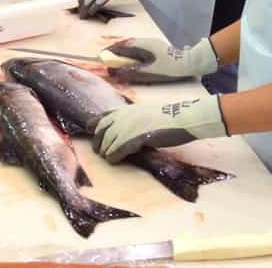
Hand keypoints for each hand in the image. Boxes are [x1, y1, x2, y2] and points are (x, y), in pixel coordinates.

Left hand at [90, 96, 228, 162]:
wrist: (182, 118)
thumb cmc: (168, 117)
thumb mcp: (145, 112)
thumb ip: (133, 118)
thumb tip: (124, 129)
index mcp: (126, 110)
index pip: (103, 116)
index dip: (95, 124)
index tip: (89, 130)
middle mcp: (124, 117)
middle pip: (102, 131)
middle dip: (98, 142)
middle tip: (98, 151)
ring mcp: (129, 127)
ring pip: (109, 142)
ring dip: (106, 152)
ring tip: (106, 158)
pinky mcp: (136, 138)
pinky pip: (119, 150)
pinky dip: (114, 156)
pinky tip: (113, 161)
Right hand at [102, 37, 218, 83]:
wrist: (191, 64)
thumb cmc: (169, 69)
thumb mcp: (147, 73)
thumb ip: (129, 72)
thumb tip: (112, 71)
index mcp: (141, 45)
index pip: (120, 47)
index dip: (109, 52)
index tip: (100, 57)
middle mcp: (145, 42)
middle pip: (125, 46)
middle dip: (115, 53)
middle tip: (107, 61)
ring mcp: (152, 44)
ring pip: (132, 47)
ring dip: (124, 55)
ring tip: (117, 63)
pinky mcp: (157, 49)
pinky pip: (139, 50)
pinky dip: (132, 56)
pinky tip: (133, 64)